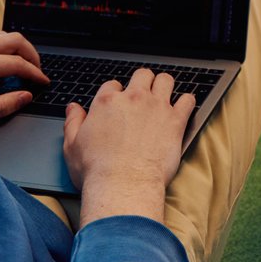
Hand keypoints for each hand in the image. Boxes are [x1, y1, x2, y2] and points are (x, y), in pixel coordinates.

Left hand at [0, 32, 47, 133]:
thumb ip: (0, 107)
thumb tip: (25, 96)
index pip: (16, 63)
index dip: (35, 74)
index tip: (45, 84)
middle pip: (13, 39)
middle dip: (32, 55)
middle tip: (39, 74)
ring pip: (1, 36)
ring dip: (17, 50)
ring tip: (24, 71)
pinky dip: (2, 49)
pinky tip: (2, 68)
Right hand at [63, 69, 196, 225]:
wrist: (123, 185)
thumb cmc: (97, 170)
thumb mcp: (72, 146)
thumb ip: (73, 122)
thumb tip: (73, 108)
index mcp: (107, 102)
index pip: (113, 85)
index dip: (116, 94)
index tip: (119, 104)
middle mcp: (133, 99)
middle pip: (142, 75)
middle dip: (143, 82)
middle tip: (144, 96)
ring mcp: (156, 107)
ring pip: (166, 80)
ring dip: (165, 86)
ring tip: (164, 97)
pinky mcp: (175, 120)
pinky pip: (188, 100)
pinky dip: (187, 102)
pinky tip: (183, 109)